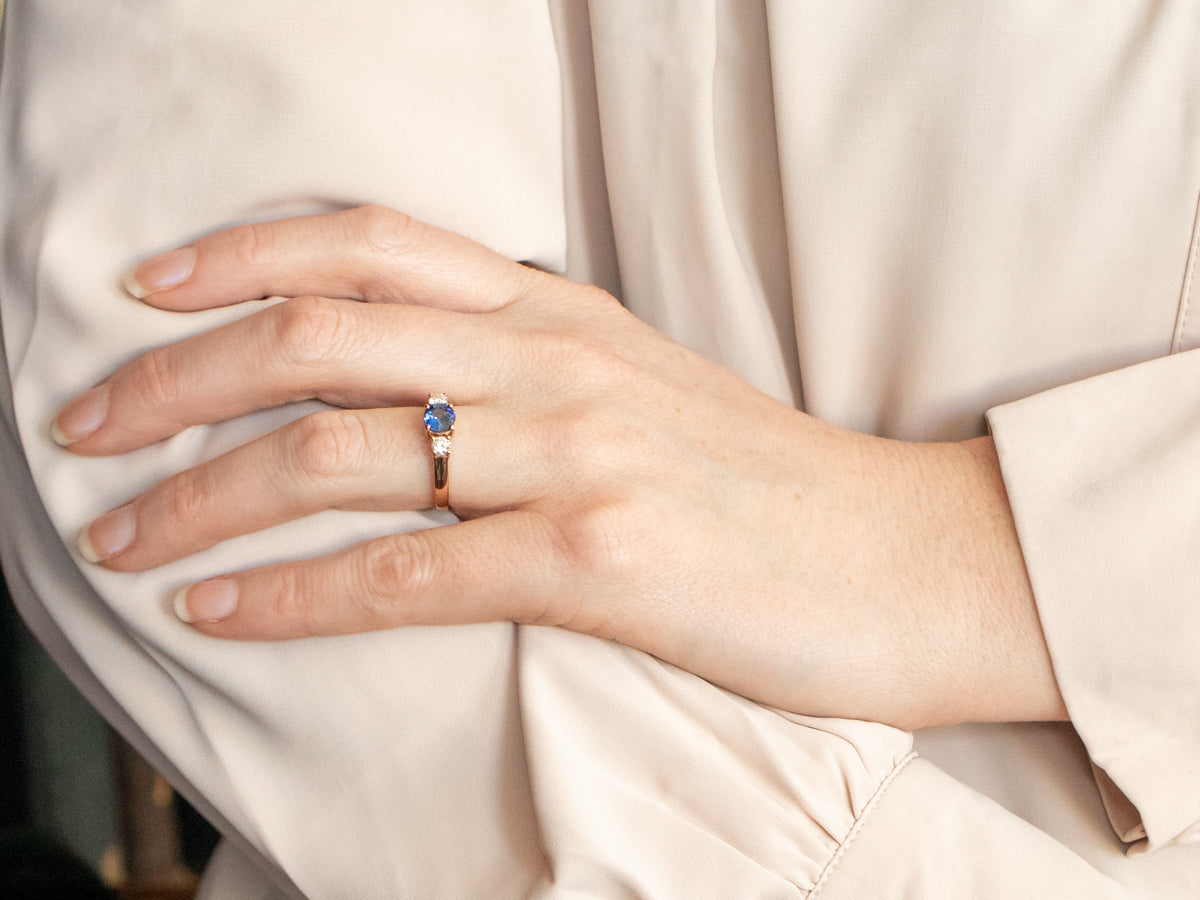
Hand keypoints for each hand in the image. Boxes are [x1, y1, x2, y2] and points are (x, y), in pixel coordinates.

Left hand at [54, 206, 1065, 729]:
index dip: (243, 254)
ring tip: (120, 536)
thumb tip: (416, 391)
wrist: (910, 559)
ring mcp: (579, 457)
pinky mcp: (601, 562)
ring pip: (339, 452)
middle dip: (175, 377)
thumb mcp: (646, 390)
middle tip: (85, 424)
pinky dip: (293, 593)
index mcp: (566, 314)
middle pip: (322, 337)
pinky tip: (222, 610)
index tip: (148, 290)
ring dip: (202, 495)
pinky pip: (405, 572)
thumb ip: (535, 370)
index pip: (374, 243)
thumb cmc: (773, 487)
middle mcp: (559, 364)